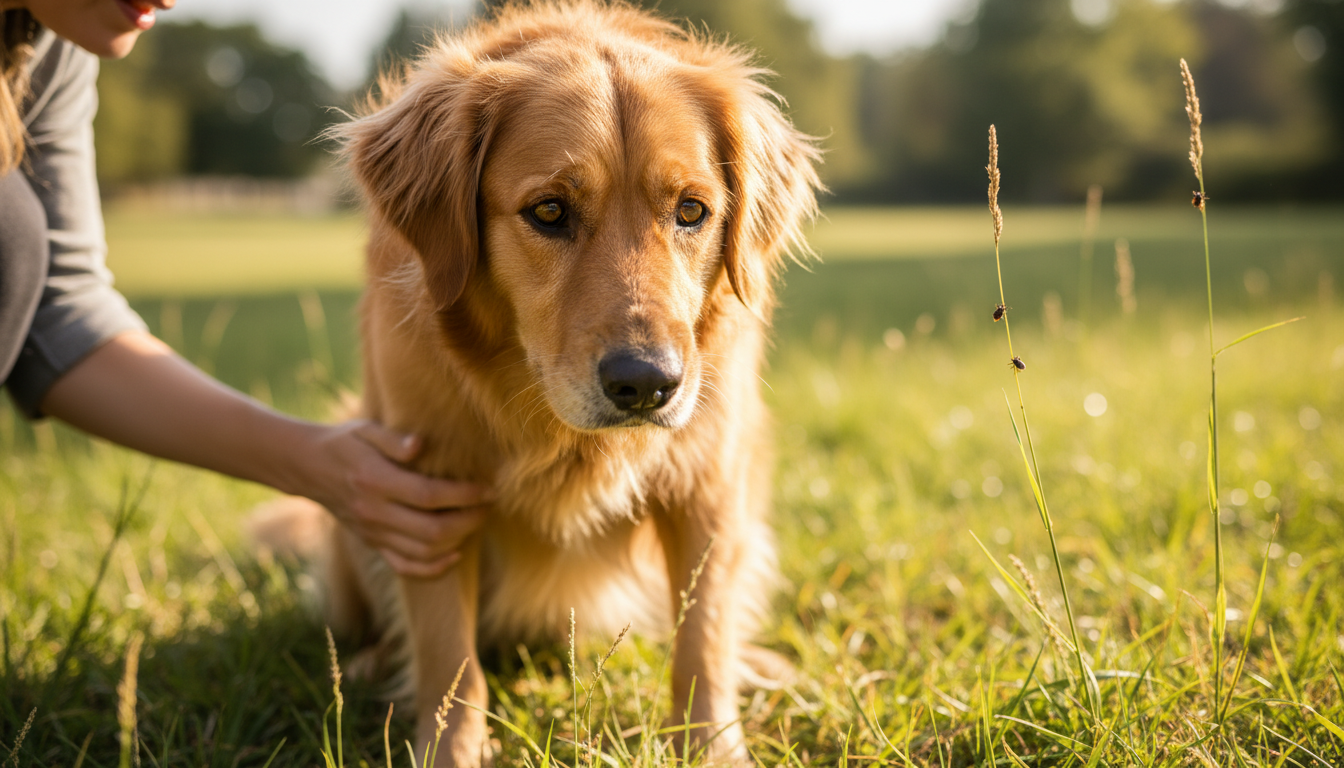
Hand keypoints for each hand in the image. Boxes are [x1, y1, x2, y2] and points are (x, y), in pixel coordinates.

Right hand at [305, 420, 491, 577]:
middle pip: (432, 530)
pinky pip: (405, 567)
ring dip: (458, 540)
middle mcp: (374, 512)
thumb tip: (420, 446)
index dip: (465, 495)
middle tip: (488, 506)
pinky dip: (433, 568)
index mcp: (375, 480)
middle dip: (469, 520)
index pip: (429, 495)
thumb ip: (393, 439)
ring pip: (423, 551)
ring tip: (476, 521)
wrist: (307, 467)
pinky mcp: (372, 543)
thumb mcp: (366, 429)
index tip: (489, 489)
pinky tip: (454, 553)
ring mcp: (373, 533)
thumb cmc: (345, 442)